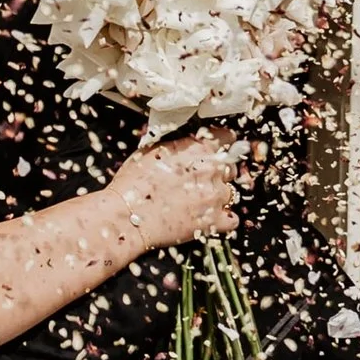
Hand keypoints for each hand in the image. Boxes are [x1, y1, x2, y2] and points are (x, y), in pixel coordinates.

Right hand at [102, 128, 243, 250]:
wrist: (126, 216)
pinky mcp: (213, 221)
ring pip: (230, 193)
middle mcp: (212, 170)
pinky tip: (210, 218)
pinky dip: (224, 219)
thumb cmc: (133, 184)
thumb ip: (177, 145)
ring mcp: (215, 196)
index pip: (226, 138)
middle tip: (198, 180)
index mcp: (198, 148)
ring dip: (218, 196)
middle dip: (218, 172)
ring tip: (197, 202)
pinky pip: (232, 220)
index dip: (221, 144)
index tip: (216, 149)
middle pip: (230, 167)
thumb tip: (185, 144)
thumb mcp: (151, 150)